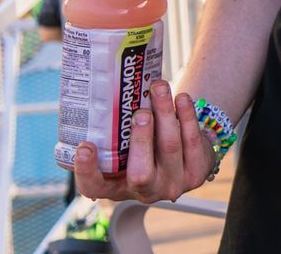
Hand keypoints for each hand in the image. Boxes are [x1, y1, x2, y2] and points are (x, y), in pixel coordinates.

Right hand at [72, 80, 214, 203]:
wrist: (184, 163)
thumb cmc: (144, 150)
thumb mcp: (124, 151)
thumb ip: (114, 133)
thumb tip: (106, 90)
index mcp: (115, 187)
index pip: (94, 187)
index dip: (86, 170)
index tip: (84, 146)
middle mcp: (144, 192)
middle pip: (140, 173)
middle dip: (141, 140)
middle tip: (141, 113)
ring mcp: (172, 186)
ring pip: (170, 148)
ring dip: (165, 114)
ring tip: (159, 88)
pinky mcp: (196, 174)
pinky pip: (193, 142)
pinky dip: (187, 116)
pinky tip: (181, 98)